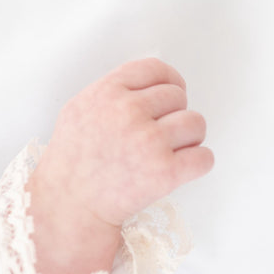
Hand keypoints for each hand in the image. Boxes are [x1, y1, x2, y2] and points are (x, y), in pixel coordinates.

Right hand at [26, 58, 212, 273]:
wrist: (69, 204)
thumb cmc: (72, 159)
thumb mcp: (79, 109)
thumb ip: (112, 91)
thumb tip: (152, 84)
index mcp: (106, 93)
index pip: (154, 69)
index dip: (169, 80)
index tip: (171, 96)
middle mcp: (127, 112)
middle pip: (178, 96)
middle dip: (173, 114)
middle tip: (159, 133)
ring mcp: (148, 141)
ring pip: (196, 123)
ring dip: (189, 138)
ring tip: (169, 151)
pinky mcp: (165, 172)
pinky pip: (205, 157)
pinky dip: (197, 163)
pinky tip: (178, 169)